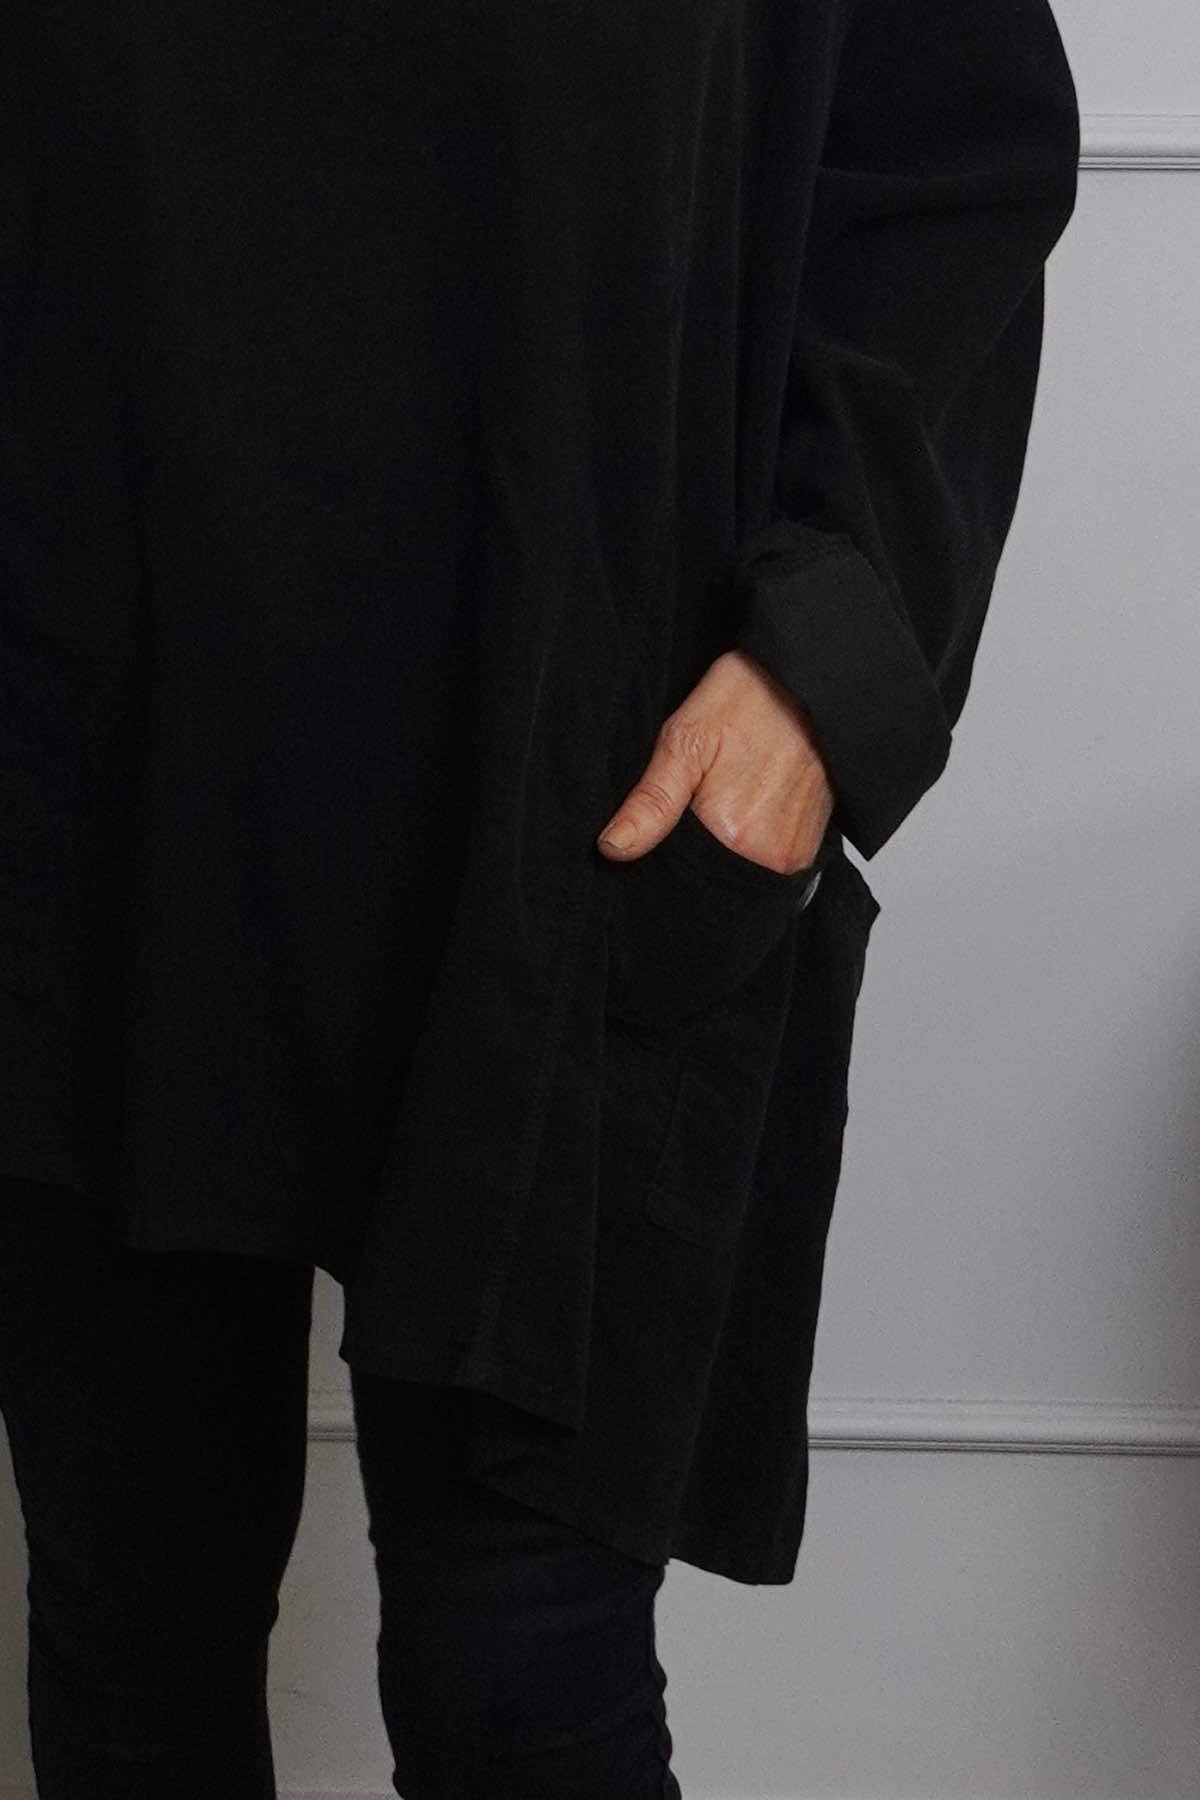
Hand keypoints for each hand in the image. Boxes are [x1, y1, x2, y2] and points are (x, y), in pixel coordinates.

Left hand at [596, 649, 835, 874]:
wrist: (808, 681)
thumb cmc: (748, 699)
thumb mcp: (685, 739)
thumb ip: (652, 802)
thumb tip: (613, 847)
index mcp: (735, 835)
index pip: (687, 873)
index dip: (672, 850)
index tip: (677, 817)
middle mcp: (773, 854)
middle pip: (718, 873)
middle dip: (704, 848)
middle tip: (709, 796)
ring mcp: (798, 852)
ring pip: (746, 869)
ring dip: (733, 843)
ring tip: (733, 794)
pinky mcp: (814, 845)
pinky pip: (774, 861)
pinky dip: (759, 840)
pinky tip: (755, 804)